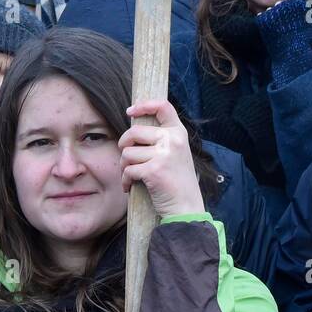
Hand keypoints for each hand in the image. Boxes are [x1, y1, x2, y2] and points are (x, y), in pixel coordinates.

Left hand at [119, 99, 204, 217]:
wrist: (186, 207)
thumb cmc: (178, 182)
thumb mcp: (177, 153)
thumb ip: (162, 139)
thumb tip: (134, 131)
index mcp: (179, 133)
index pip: (163, 106)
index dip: (144, 105)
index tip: (130, 110)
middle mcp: (172, 140)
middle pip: (134, 131)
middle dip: (124, 144)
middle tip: (128, 157)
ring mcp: (163, 155)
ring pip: (128, 152)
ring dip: (125, 166)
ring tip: (133, 174)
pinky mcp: (153, 170)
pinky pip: (128, 170)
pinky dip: (126, 180)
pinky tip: (131, 186)